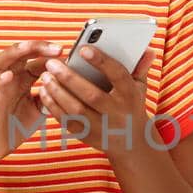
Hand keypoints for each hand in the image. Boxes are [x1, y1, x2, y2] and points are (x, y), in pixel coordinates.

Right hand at [0, 39, 60, 172]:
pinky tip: (8, 76)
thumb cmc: (15, 126)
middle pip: (17, 54)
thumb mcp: (39, 108)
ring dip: (13, 54)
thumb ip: (50, 94)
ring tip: (27, 48)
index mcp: (21, 78)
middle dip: (36, 47)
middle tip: (56, 48)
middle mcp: (7, 79)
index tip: (68, 54)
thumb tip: (68, 83)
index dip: (50, 55)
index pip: (35, 59)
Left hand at [37, 44, 156, 157]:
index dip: (101, 62)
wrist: (132, 144)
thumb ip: (140, 67)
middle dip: (69, 78)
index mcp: (130, 95)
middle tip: (52, 63)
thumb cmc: (131, 106)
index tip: (82, 49)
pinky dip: (53, 107)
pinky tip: (44, 92)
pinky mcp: (88, 137)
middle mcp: (117, 113)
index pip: (118, 76)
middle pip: (92, 95)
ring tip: (45, 76)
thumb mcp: (140, 87)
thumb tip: (148, 49)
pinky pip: (67, 122)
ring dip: (58, 92)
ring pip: (76, 110)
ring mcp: (102, 128)